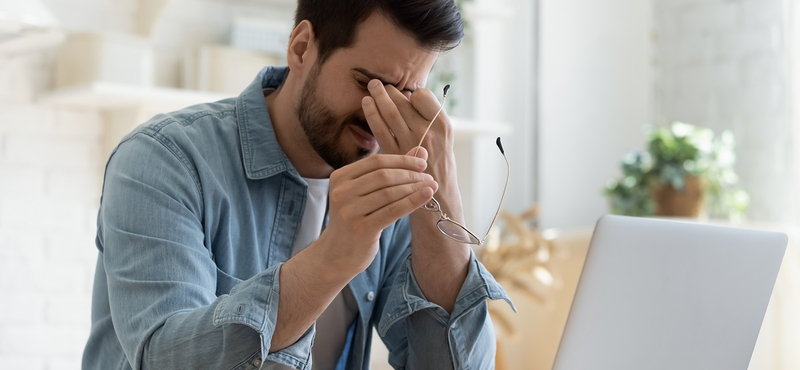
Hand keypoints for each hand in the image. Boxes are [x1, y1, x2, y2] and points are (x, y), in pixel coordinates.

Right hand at [316, 147, 437, 273]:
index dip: (402, 160)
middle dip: (410, 174)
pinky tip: (427, 196)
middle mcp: (341, 192)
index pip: (376, 162)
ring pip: (390, 193)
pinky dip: (413, 201)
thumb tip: (421, 151)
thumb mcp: (367, 193)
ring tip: (431, 187)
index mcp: (340, 177)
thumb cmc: (356, 218)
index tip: (422, 163)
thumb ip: (391, 171)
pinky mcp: (361, 229)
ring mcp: (349, 211)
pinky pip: (393, 211)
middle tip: (429, 176)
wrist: (338, 254)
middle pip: (383, 176)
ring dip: (414, 188)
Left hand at [361, 80, 454, 178]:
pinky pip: (380, 129)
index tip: (406, 95)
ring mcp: (410, 142)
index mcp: (443, 125)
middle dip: (389, 90)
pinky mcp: (395, 154)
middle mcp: (427, 131)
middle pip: (404, 102)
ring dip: (378, 96)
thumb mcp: (445, 140)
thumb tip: (408, 98)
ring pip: (390, 112)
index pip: (422, 96)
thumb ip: (429, 120)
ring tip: (371, 87)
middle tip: (379, 83)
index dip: (412, 94)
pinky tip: (367, 104)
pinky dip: (372, 114)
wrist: (439, 197)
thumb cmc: (440, 166)